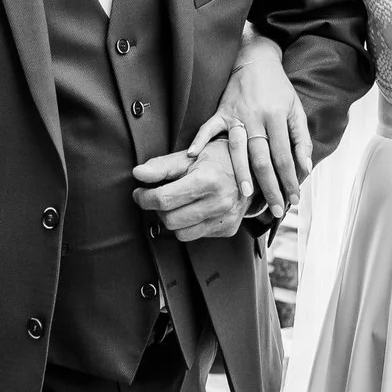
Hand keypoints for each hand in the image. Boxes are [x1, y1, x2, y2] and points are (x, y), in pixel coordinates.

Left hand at [131, 126, 250, 242]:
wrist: (253, 168)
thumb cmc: (218, 158)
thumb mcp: (189, 156)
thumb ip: (162, 166)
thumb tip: (137, 174)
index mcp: (206, 180)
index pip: (163, 199)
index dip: (144, 197)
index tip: (140, 193)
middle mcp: (219, 202)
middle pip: (169, 219)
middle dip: (158, 209)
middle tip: (158, 197)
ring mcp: (225, 218)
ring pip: (181, 233)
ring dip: (172, 220)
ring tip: (176, 204)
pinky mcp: (229, 229)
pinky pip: (197, 235)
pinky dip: (189, 225)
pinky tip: (194, 209)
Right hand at [213, 29, 312, 216]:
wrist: (256, 59)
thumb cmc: (278, 88)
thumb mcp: (296, 109)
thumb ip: (302, 139)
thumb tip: (305, 169)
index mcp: (277, 117)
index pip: (284, 156)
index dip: (289, 180)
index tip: (292, 200)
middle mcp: (256, 117)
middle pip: (262, 158)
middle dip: (269, 186)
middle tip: (273, 209)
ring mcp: (236, 114)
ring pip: (237, 148)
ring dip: (240, 172)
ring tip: (243, 195)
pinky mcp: (221, 111)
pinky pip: (208, 127)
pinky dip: (200, 140)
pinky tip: (192, 156)